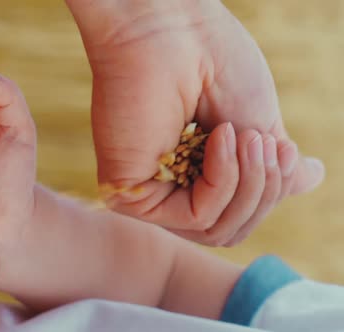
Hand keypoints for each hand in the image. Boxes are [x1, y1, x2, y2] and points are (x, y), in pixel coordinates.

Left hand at [65, 0, 324, 244]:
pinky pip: (194, 217)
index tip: (286, 149)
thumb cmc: (211, 65)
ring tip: (248, 139)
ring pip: (216, 230)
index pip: (241, 213)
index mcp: (196, 173)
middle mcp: (170, 187)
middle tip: (268, 145)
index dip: (271, 190)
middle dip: (264, 191)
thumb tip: (309, 181)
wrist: (172, 31)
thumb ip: (273, 165)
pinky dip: (222, 180)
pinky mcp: (131, 194)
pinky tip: (222, 139)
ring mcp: (150, 192)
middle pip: (231, 229)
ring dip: (249, 185)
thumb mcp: (257, 122)